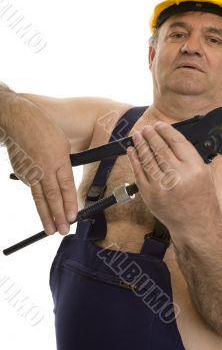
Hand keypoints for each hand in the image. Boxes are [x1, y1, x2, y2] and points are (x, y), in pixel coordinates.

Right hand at [5, 97, 77, 234]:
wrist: (18, 120)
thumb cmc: (44, 129)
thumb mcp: (62, 145)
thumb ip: (64, 165)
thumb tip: (64, 183)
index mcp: (59, 160)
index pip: (66, 187)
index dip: (70, 204)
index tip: (74, 217)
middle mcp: (44, 168)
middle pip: (53, 197)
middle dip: (59, 216)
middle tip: (63, 230)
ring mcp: (31, 171)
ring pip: (39, 198)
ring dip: (46, 216)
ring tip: (50, 230)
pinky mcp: (21, 173)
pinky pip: (32, 189)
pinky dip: (37, 201)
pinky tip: (42, 211)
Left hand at [127, 121, 217, 231]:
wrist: (195, 225)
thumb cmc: (201, 199)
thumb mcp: (203, 173)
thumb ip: (187, 156)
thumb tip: (168, 138)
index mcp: (194, 168)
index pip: (176, 141)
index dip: (165, 130)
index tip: (159, 124)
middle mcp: (178, 176)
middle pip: (159, 148)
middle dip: (150, 135)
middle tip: (145, 128)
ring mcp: (161, 186)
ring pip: (147, 158)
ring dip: (140, 144)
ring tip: (136, 136)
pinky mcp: (149, 195)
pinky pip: (138, 173)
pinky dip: (134, 160)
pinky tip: (132, 151)